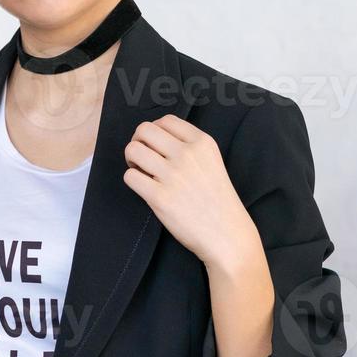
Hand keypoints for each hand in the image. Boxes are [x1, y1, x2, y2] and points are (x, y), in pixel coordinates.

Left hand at [120, 114, 258, 271]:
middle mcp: (187, 154)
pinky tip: (145, 188)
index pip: (165, 120)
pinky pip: (129, 176)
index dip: (155, 132)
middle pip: (144, 129)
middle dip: (138, 142)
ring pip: (133, 149)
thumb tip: (154, 139)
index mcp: (203, 143)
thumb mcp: (212, 162)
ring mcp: (173, 175)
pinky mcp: (160, 197)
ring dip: (132, 160)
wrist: (227, 235)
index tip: (156, 146)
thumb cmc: (217, 200)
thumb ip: (189, 147)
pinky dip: (133, 181)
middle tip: (143, 159)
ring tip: (142, 172)